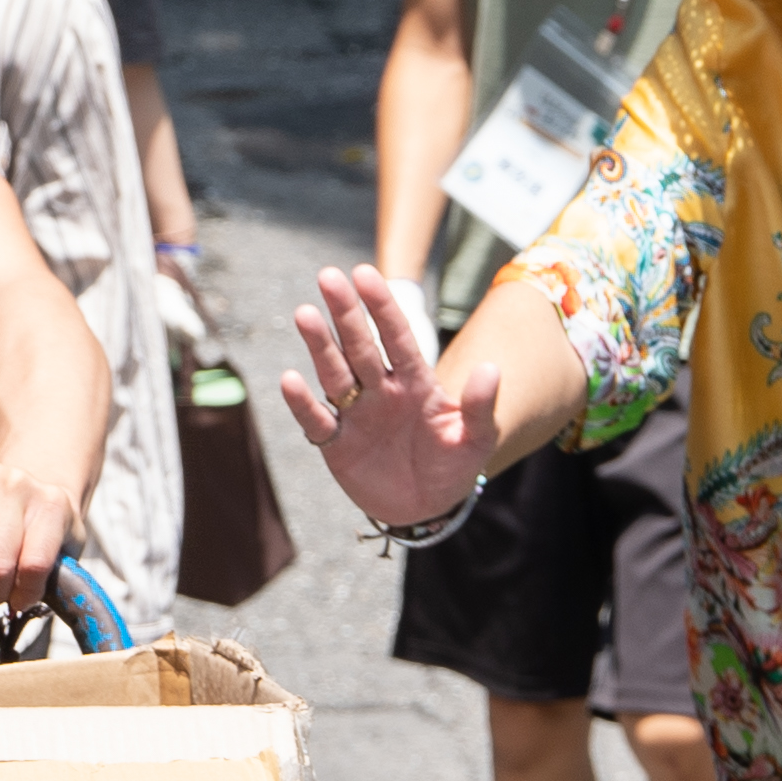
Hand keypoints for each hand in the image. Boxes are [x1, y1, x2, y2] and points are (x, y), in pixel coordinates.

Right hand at [280, 260, 499, 531]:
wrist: (427, 506)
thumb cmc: (453, 465)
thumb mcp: (475, 440)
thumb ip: (481, 407)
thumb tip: (491, 368)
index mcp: (415, 382)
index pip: (397, 337)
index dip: (382, 306)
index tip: (365, 274)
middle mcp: (381, 390)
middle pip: (360, 346)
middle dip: (346, 313)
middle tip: (328, 276)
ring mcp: (356, 414)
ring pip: (334, 374)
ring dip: (320, 346)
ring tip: (304, 313)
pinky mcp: (336, 444)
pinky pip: (316, 421)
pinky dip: (302, 403)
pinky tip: (290, 379)